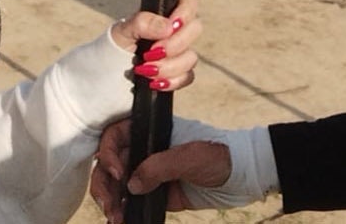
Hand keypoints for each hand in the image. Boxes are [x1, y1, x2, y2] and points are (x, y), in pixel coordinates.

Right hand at [89, 117, 230, 223]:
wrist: (242, 177)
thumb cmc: (219, 154)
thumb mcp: (190, 156)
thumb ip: (159, 167)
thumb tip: (131, 185)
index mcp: (150, 131)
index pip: (115, 136)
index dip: (108, 153)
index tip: (117, 172)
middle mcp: (145, 150)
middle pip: (109, 163)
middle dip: (103, 184)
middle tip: (109, 204)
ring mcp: (148, 172)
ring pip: (116, 184)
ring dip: (110, 201)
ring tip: (115, 218)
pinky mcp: (155, 193)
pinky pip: (131, 201)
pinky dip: (122, 210)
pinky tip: (120, 220)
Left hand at [109, 0, 201, 90]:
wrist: (104, 79)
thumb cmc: (112, 49)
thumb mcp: (122, 31)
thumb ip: (143, 22)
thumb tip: (168, 27)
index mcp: (162, 13)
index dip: (186, 11)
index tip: (171, 26)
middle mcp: (174, 31)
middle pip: (196, 28)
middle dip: (174, 45)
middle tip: (150, 53)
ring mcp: (178, 53)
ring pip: (191, 57)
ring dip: (169, 66)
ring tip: (144, 70)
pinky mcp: (177, 74)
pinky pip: (187, 77)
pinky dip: (171, 81)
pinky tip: (153, 83)